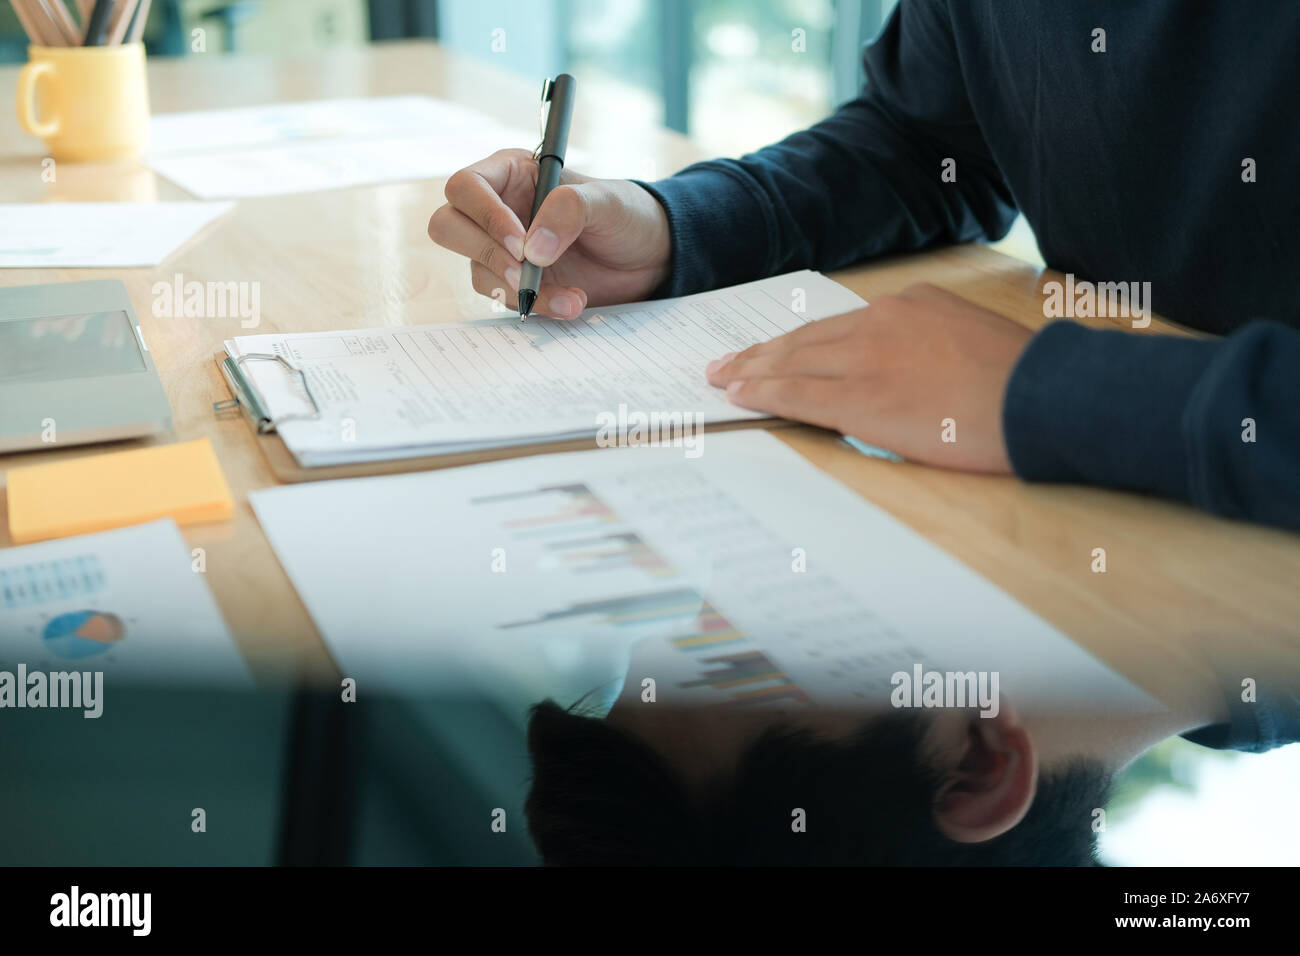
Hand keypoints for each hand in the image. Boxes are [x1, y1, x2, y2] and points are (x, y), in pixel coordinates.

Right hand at [428, 149, 671, 318]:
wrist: (650, 256)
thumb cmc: (628, 214)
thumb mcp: (608, 202)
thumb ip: (569, 210)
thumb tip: (531, 250)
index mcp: (512, 174)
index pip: (466, 186)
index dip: (484, 216)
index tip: (520, 244)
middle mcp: (497, 209)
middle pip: (449, 227)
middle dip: (483, 252)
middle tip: (522, 272)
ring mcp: (503, 250)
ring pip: (475, 270)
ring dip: (517, 289)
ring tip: (571, 296)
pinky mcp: (516, 283)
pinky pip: (504, 298)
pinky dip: (536, 306)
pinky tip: (571, 303)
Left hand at [705, 283, 1033, 472]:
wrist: (1042, 395)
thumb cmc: (1022, 378)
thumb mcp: (971, 339)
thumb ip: (928, 345)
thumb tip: (905, 371)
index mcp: (912, 304)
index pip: (840, 325)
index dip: (801, 341)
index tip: (776, 349)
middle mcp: (882, 321)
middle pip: (806, 338)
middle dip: (762, 352)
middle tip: (726, 362)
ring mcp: (869, 358)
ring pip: (794, 362)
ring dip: (752, 371)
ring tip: (723, 379)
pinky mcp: (863, 398)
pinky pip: (799, 395)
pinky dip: (766, 394)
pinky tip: (741, 396)